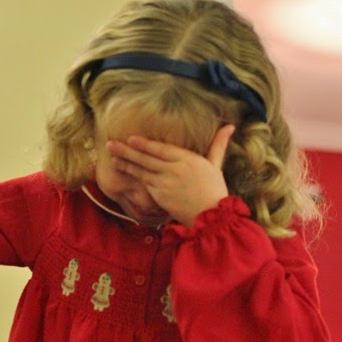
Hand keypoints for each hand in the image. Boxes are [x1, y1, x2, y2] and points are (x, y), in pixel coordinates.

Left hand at [105, 124, 234, 225]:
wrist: (211, 216)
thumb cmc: (214, 189)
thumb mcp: (216, 164)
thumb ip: (218, 144)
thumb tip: (230, 126)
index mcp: (188, 160)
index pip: (161, 149)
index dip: (144, 144)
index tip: (130, 138)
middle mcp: (175, 170)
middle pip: (147, 159)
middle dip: (127, 151)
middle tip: (110, 144)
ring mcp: (166, 184)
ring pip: (141, 171)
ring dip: (125, 164)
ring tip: (112, 157)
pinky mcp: (160, 197)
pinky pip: (144, 185)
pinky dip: (132, 177)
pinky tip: (122, 171)